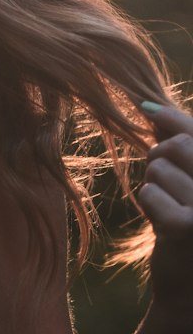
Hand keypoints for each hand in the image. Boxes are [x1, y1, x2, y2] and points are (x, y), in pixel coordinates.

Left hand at [138, 103, 192, 333]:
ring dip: (156, 186)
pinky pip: (149, 193)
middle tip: (169, 187)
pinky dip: (149, 207)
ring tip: (173, 210)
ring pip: (158, 169)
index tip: (147, 107)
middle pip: (178, 146)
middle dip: (162, 159)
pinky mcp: (185, 227)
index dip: (173, 118)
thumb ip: (184, 145)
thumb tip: (149, 106)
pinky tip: (165, 227)